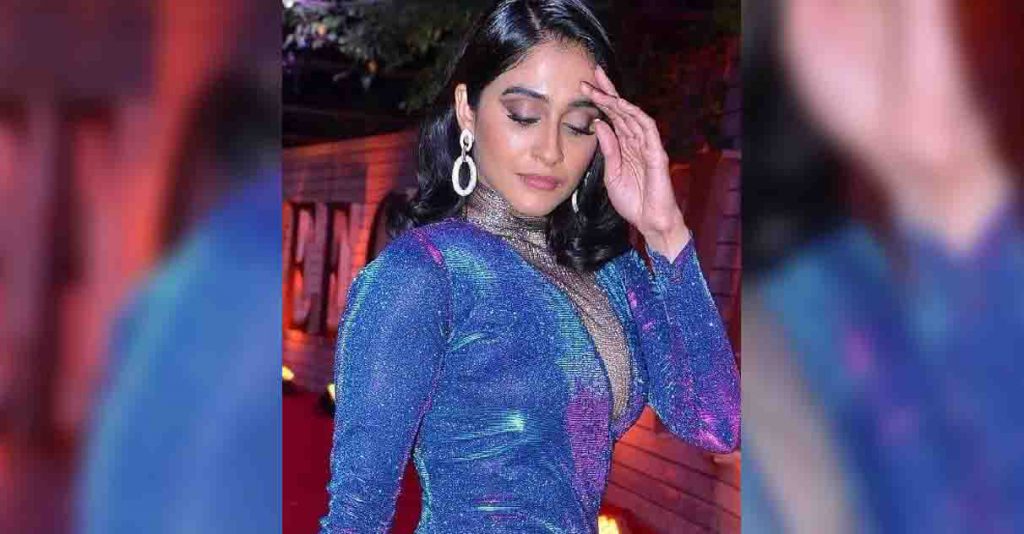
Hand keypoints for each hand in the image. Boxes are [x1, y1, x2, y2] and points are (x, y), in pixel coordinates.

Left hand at [581, 65, 689, 260]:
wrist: (649, 221)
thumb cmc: (633, 200)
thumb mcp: (611, 173)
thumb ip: (608, 149)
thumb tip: (599, 124)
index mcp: (625, 145)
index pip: (612, 117)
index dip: (600, 100)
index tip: (584, 86)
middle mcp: (637, 141)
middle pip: (622, 110)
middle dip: (607, 91)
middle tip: (591, 74)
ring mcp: (648, 146)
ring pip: (632, 116)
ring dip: (616, 100)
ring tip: (599, 88)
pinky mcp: (657, 154)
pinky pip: (648, 130)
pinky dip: (636, 116)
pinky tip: (623, 105)